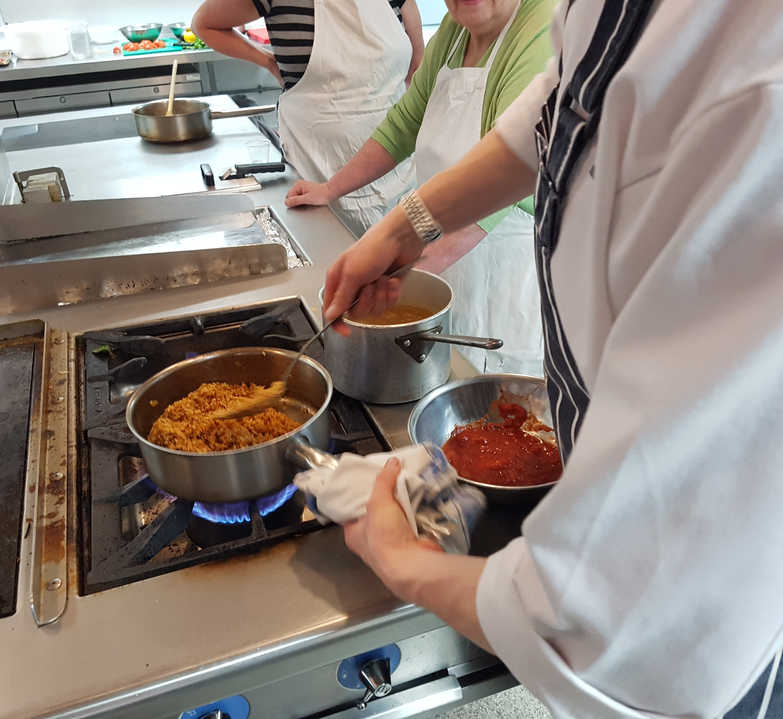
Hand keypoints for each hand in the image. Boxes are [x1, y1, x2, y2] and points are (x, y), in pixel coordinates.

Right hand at [285, 180, 333, 207]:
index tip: (300, 204)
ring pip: (296, 198)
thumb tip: (287, 202)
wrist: (330, 193)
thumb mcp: (307, 199)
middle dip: (296, 202)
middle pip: (291, 197)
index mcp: (298, 185)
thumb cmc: (322, 194)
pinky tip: (309, 201)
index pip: (288, 196)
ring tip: (309, 201)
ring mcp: (302, 188)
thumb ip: (296, 201)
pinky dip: (303, 201)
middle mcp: (299, 185)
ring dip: (300, 202)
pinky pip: (300, 199)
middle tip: (305, 202)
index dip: (293, 203)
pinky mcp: (306, 192)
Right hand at [323, 208, 423, 334]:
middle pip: (356, 312)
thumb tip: (330, 315)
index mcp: (338, 280)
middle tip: (370, 285)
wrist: (401, 239)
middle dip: (367, 301)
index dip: (338, 322)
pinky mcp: (386, 289)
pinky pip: (388, 304)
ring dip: (381, 295)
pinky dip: (392, 293)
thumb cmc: (374, 247)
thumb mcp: (352, 273)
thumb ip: (341, 297)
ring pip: (374, 310)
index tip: (346, 331)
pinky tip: (393, 280)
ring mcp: (370, 288)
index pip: (332, 309)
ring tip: (382, 279)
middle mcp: (353, 286)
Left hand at [344, 458, 440, 596]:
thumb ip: (384, 480)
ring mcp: (390, 542)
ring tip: (406, 483)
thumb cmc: (385, 537)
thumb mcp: (378, 502)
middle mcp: (369, 540)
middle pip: (375, 510)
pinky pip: (410, 521)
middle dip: (385, 495)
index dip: (359, 492)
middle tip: (390, 477)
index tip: (368, 478)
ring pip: (394, 515)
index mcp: (353, 533)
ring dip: (401, 502)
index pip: (351, 508)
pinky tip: (418, 497)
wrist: (412, 564)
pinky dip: (414, 510)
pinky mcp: (409, 542)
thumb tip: (392, 463)